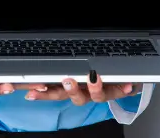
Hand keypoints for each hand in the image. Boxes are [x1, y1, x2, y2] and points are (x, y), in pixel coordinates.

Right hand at [23, 72, 141, 104]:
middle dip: (69, 90)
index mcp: (72, 86)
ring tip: (94, 78)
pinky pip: (120, 92)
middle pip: (73, 96)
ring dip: (94, 89)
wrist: (122, 77)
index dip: (43, 94)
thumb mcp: (77, 67)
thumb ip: (63, 65)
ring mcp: (101, 93)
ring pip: (95, 97)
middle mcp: (85, 92)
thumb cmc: (94, 70)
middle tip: (67, 81)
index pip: (54, 91)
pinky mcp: (118, 91)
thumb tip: (39, 63)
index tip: (32, 93)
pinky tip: (127, 85)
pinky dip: (123, 88)